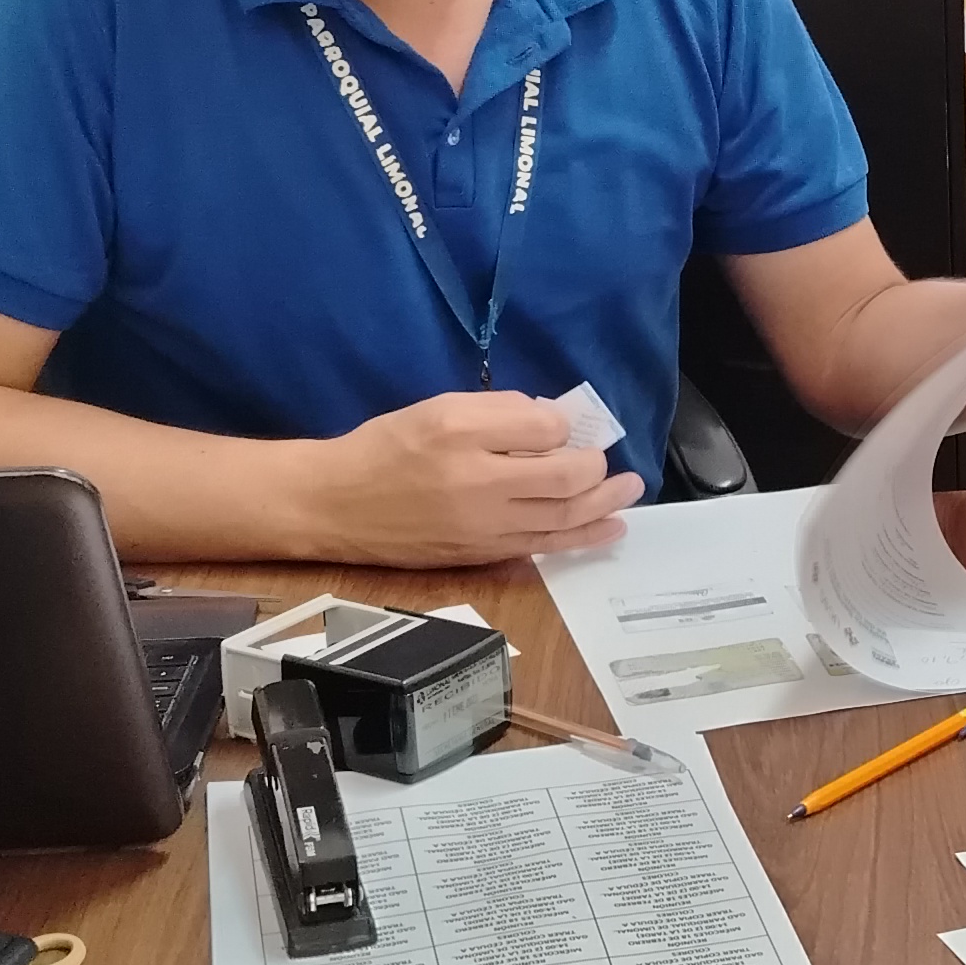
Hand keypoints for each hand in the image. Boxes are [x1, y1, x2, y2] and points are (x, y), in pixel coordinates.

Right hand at [296, 392, 644, 566]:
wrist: (335, 505)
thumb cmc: (386, 449)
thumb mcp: (437, 408)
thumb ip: (497, 410)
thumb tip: (551, 421)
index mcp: (465, 441)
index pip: (543, 431)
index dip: (564, 426)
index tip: (562, 424)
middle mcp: (480, 488)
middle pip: (564, 480)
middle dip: (597, 468)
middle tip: (614, 459)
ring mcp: (484, 529)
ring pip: (562, 518)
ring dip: (604, 504)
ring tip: (630, 491)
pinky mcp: (482, 556)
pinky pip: (544, 546)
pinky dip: (582, 537)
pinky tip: (607, 527)